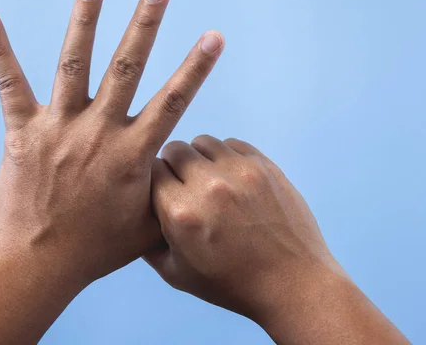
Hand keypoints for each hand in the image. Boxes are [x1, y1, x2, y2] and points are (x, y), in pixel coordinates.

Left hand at [0, 0, 223, 344]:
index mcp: (133, 154)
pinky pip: (10, 83)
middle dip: (145, 24)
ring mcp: (59, 128)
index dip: (196, 68)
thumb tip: (178, 166)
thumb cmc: (97, 249)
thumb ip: (167, 191)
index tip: (213, 36)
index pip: (173, 102)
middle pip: (127, 68)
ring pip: (74, 63)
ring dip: (85, 20)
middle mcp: (99, 133)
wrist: (40, 263)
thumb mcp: (147, 225)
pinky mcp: (22, 132)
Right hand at [146, 135, 408, 343]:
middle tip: (183, 185)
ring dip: (199, 157)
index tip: (160, 191)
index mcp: (182, 213)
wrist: (292, 282)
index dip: (152, 180)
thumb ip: (146, 243)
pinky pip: (232, 143)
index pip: (150, 171)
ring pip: (202, 142)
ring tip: (208, 180)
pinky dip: (225, 156)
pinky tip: (230, 178)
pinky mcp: (264, 166)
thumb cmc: (232, 283)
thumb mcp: (177, 274)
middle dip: (172, 165)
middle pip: (174, 149)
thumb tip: (133, 217)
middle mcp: (209, 186)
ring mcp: (240, 172)